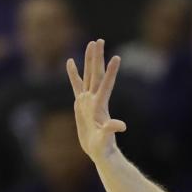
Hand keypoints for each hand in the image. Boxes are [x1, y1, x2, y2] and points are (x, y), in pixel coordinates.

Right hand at [66, 39, 126, 163]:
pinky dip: (73, 73)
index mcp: (100, 105)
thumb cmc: (103, 146)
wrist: (99, 150)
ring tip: (91, 43)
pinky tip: (70, 61)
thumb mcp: (106, 138)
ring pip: (88, 75)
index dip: (111, 72)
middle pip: (96, 73)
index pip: (106, 85)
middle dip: (97, 57)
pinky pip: (76, 84)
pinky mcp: (81, 103)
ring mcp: (88, 99)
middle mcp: (95, 99)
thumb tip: (121, 126)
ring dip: (89, 60)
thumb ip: (111, 130)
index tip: (116, 57)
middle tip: (99, 40)